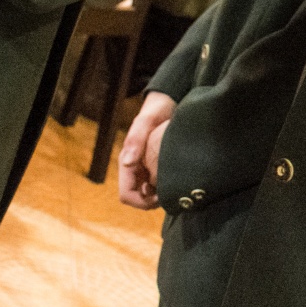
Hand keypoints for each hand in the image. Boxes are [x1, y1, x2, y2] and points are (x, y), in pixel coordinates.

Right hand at [118, 90, 175, 208]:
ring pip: (148, 195)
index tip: (160, 197)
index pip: (126, 195)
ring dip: (160, 196)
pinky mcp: (155, 166)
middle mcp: (134, 168)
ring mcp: (144, 169)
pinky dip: (166, 188)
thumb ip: (135, 139)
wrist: (165, 104)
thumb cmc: (155, 112)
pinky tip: (178, 181)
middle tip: (172, 194)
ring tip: (176, 188)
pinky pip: (157, 186)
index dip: (141, 202)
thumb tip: (127, 162)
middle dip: (152, 202)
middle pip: (138, 199)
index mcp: (127, 162)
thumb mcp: (146, 122)